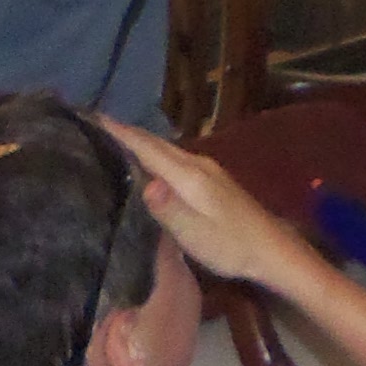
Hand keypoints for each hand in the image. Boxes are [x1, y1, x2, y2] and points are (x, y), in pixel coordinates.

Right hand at [99, 119, 325, 300]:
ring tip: (112, 139)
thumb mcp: (196, 234)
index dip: (120, 132)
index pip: (148, 147)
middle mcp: (197, 164)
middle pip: (156, 143)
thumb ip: (169, 209)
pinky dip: (155, 155)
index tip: (92, 115)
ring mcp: (207, 170)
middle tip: (95, 124)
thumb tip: (145, 184)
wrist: (272, 250)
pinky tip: (148, 164)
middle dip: (126, 132)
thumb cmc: (231, 245)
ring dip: (140, 142)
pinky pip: (175, 160)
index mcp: (189, 175)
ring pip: (166, 150)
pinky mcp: (212, 181)